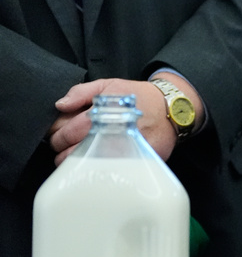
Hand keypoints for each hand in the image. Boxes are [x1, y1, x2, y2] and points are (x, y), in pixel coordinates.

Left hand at [49, 75, 201, 163]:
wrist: (172, 108)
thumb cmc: (139, 97)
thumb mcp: (109, 84)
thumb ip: (81, 92)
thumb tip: (60, 105)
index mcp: (98, 116)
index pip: (65, 132)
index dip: (56, 133)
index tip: (56, 133)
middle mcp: (108, 136)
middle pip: (70, 151)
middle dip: (62, 149)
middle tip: (64, 145)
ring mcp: (121, 152)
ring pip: (85, 165)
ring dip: (75, 162)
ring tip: (78, 154)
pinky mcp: (134, 163)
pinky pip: (107, 171)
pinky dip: (97, 168)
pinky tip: (97, 162)